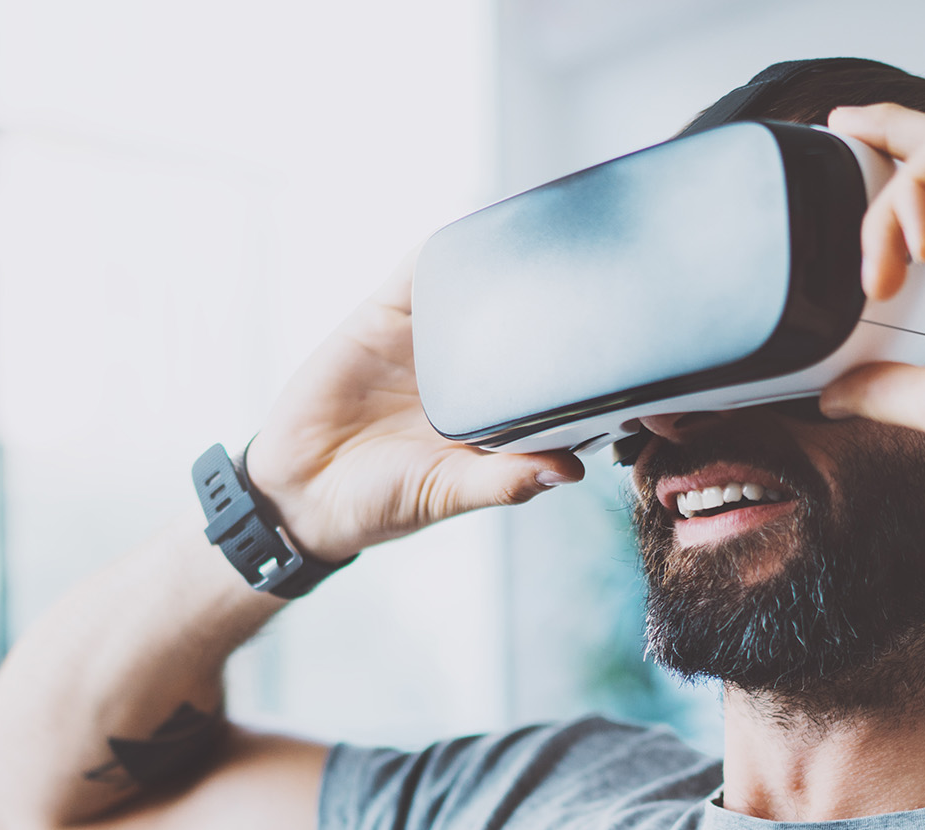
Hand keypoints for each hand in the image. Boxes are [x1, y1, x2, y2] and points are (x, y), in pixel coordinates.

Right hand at [242, 250, 584, 561]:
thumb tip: (569, 471)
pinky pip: (419, 272)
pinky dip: (442, 250)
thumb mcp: (447, 495)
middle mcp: (468, 371)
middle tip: (599, 266)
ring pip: (475, 284)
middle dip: (553, 293)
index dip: (581, 357)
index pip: (549, 375)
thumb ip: (503, 481)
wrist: (298, 492)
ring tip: (546, 232)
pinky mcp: (385, 316)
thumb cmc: (380, 502)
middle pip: (520, 319)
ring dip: (503, 259)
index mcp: (494, 414)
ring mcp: (427, 340)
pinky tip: (470, 233)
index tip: (626, 339)